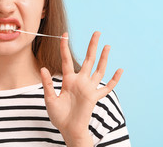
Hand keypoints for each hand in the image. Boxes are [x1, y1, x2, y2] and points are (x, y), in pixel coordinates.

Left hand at [40, 31, 122, 146]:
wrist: (68, 129)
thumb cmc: (58, 115)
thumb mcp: (50, 99)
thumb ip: (48, 83)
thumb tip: (43, 68)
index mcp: (68, 80)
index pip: (66, 59)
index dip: (65, 47)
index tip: (64, 34)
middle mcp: (80, 81)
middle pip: (88, 59)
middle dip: (92, 46)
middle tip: (96, 32)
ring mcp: (89, 88)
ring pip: (99, 70)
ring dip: (104, 58)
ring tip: (107, 46)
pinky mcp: (95, 97)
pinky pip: (107, 88)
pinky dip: (114, 80)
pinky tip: (119, 70)